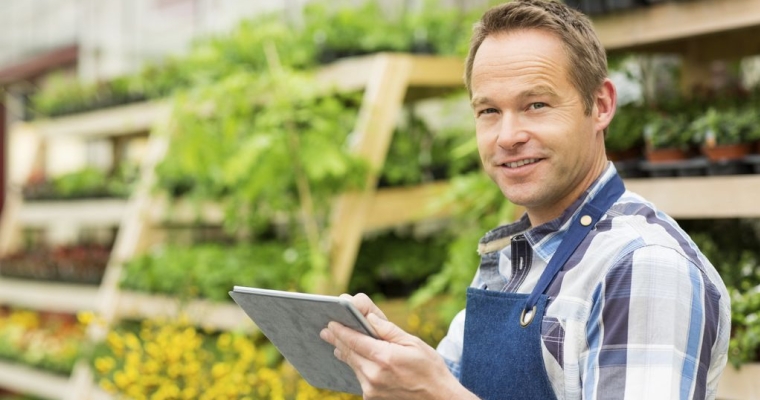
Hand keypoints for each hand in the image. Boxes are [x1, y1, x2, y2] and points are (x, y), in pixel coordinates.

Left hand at [320, 297, 476, 399]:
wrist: (439, 399)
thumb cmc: (430, 368)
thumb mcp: (413, 343)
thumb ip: (388, 330)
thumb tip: (369, 317)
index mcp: (384, 358)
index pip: (354, 340)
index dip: (340, 330)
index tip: (330, 322)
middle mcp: (374, 375)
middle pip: (349, 353)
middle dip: (337, 340)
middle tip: (326, 330)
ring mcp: (371, 389)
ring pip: (353, 366)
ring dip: (346, 353)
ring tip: (338, 342)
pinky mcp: (372, 398)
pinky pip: (360, 377)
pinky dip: (358, 366)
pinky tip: (357, 359)